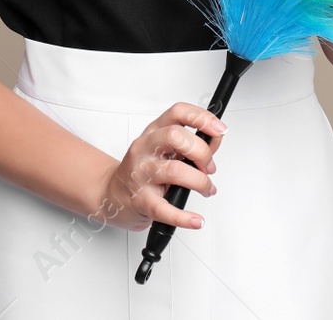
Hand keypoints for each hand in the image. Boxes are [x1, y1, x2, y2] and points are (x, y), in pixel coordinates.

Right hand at [93, 103, 225, 231]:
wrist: (113, 194)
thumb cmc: (143, 171)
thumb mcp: (165, 150)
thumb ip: (192, 144)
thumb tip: (216, 140)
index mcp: (154, 132)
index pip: (178, 113)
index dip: (202, 118)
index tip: (220, 129)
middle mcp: (146, 148)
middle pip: (176, 137)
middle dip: (202, 152)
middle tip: (209, 167)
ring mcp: (141, 174)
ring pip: (175, 171)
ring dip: (200, 182)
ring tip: (206, 189)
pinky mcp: (141, 200)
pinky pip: (163, 209)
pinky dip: (184, 217)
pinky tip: (196, 220)